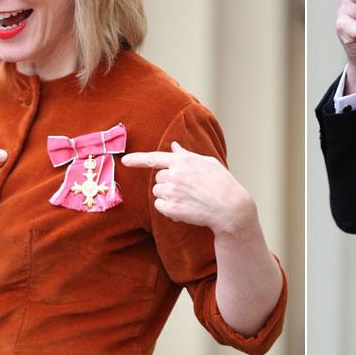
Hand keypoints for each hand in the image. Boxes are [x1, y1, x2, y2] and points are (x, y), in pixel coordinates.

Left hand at [122, 142, 256, 237]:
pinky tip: (185, 208)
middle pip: (158, 178)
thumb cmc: (222, 183)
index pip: (154, 158)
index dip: (137, 159)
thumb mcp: (206, 162)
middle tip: (187, 188)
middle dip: (168, 182)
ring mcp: (171, 191)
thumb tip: (173, 146)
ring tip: (188, 198)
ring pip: (158, 192)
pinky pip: (160, 206)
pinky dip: (168, 208)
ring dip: (168, 195)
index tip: (125, 161)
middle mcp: (174, 174)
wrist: (230, 207)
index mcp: (182, 160)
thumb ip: (186, 155)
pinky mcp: (170, 208)